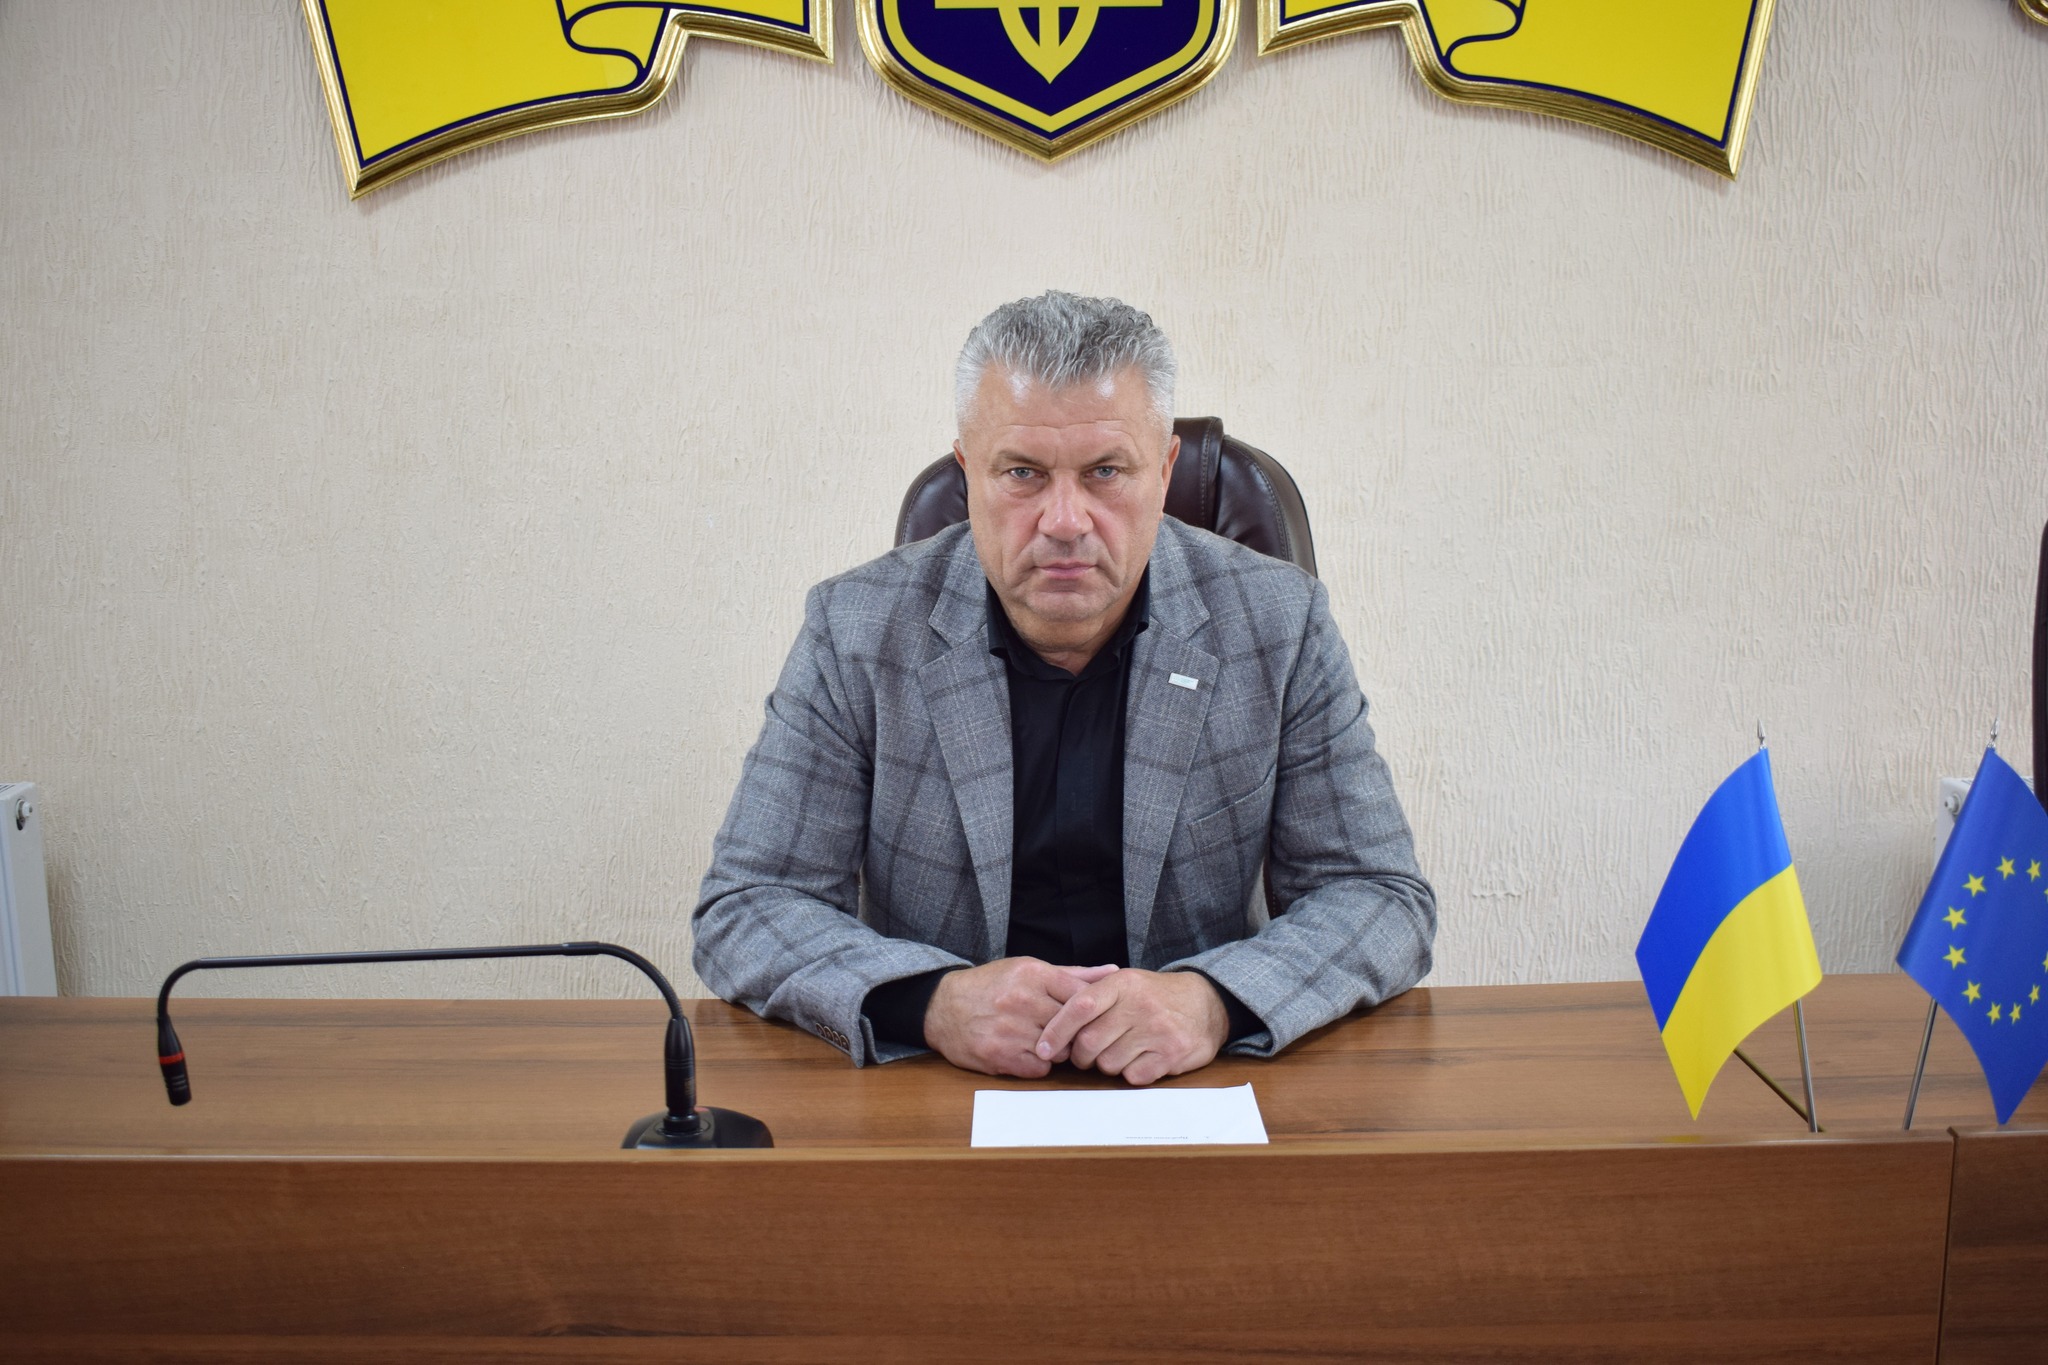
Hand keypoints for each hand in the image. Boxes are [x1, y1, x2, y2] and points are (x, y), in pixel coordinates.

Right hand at [924, 958, 1119, 1076]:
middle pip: (1072, 1026)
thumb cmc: (991, 986)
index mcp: (1033, 974)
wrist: (943, 1007)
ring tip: (1044, 1040)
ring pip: (1059, 1051)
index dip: (1090, 1011)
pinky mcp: (999, 1056)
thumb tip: (1113, 972)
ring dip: (1057, 1050)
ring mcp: (1010, 1030)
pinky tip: (1028, 1052)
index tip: (1090, 1017)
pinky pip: (1040, 1069)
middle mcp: (1022, 1000)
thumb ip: (1074, 974)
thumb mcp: (1029, 968)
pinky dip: (1039, 1064)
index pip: (1081, 996)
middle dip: (1074, 1033)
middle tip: (1069, 1033)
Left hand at [1033, 969, 1228, 1086]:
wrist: (1206, 1003)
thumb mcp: (1125, 982)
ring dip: (1108, 1064)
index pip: (1080, 1007)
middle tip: (1085, 1055)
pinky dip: (1131, 1073)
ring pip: (1109, 1063)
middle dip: (1080, 1056)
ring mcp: (1157, 1030)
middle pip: (1089, 1043)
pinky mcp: (1171, 1054)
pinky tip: (1141, 1059)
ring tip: (1121, 1051)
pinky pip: (1133, 1076)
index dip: (1056, 1031)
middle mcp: (1139, 1005)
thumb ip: (1091, 992)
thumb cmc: (1154, 996)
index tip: (1043, 1049)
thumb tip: (1048, 1014)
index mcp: (1122, 984)